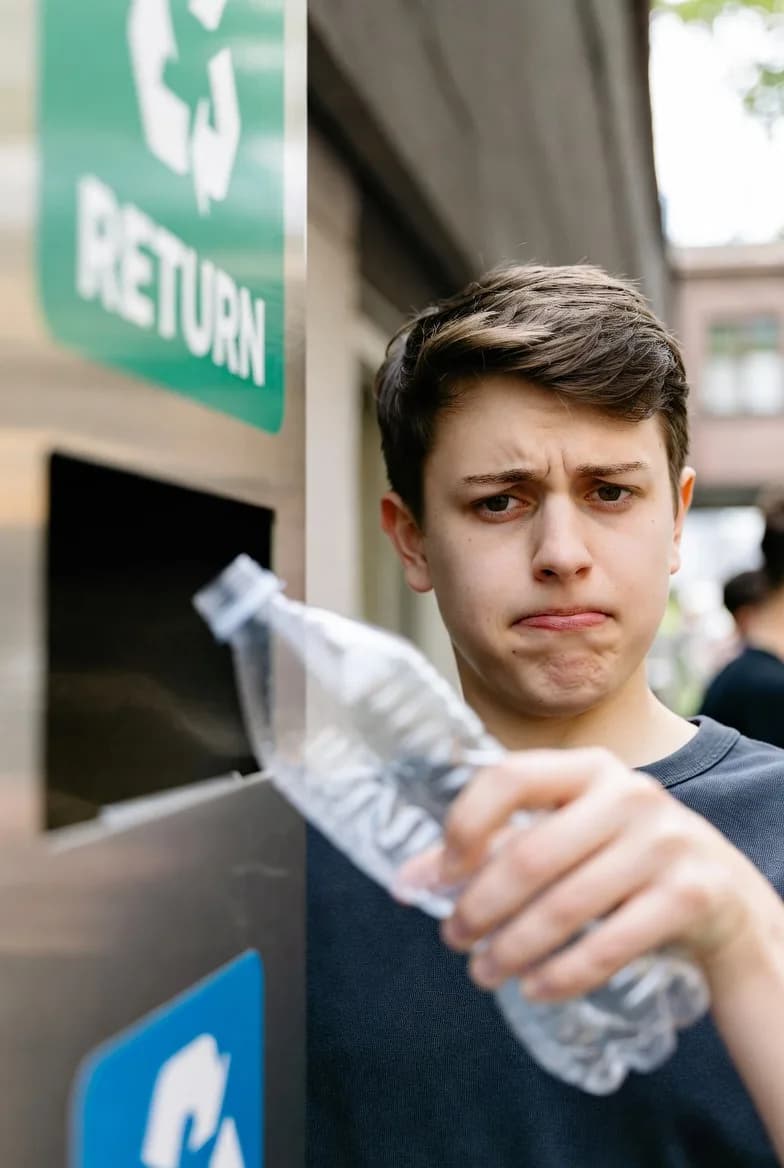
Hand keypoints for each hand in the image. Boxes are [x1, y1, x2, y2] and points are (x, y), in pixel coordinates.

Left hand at [398, 748, 781, 1002]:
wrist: (721, 891)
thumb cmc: (620, 857)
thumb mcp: (564, 834)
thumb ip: (490, 850)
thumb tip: (406, 882)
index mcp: (587, 767)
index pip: (509, 777)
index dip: (465, 825)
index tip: (440, 874)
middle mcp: (629, 794)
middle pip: (532, 854)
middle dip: (480, 905)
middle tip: (453, 939)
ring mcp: (664, 842)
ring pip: (566, 906)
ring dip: (512, 948)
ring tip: (483, 972)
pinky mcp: (689, 895)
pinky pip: (610, 944)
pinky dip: (563, 973)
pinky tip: (534, 988)